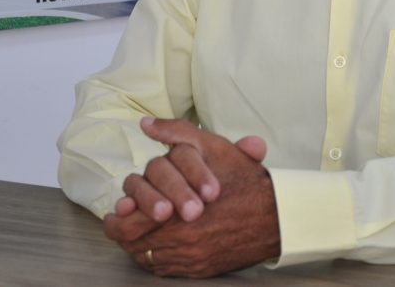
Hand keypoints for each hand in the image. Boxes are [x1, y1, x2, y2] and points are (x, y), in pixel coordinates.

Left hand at [104, 121, 280, 276]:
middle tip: (118, 222)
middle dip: (122, 229)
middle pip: (132, 237)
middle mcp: (181, 232)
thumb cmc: (244, 179)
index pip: (131, 213)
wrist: (276, 215)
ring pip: (144, 255)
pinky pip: (162, 269)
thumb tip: (145, 124)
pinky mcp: (198, 269)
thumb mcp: (213, 147)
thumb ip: (177, 133)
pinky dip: (154, 259)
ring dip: (136, 244)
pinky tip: (155, 248)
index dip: (122, 210)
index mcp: (179, 201)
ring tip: (133, 235)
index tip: (122, 206)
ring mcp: (189, 254)